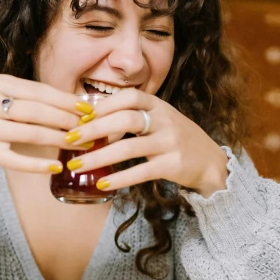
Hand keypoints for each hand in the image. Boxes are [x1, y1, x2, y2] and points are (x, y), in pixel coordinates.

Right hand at [0, 74, 80, 173]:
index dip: (66, 100)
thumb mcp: (6, 98)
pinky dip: (39, 165)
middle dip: (67, 120)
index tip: (87, 109)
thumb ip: (34, 99)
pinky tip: (57, 167)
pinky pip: (18, 160)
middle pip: (37, 111)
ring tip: (79, 144)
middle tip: (87, 128)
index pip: (39, 91)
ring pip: (31, 133)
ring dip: (59, 139)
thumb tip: (79, 105)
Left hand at [65, 89, 228, 197]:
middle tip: (70, 139)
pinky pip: (141, 172)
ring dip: (99, 157)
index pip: (130, 97)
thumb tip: (89, 115)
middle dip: (94, 129)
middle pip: (125, 120)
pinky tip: (102, 183)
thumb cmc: (174, 138)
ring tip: (76, 165)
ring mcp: (170, 143)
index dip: (104, 104)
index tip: (81, 115)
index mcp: (159, 105)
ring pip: (129, 148)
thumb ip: (131, 115)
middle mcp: (165, 121)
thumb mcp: (158, 119)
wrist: (210, 162)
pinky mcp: (172, 165)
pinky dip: (119, 178)